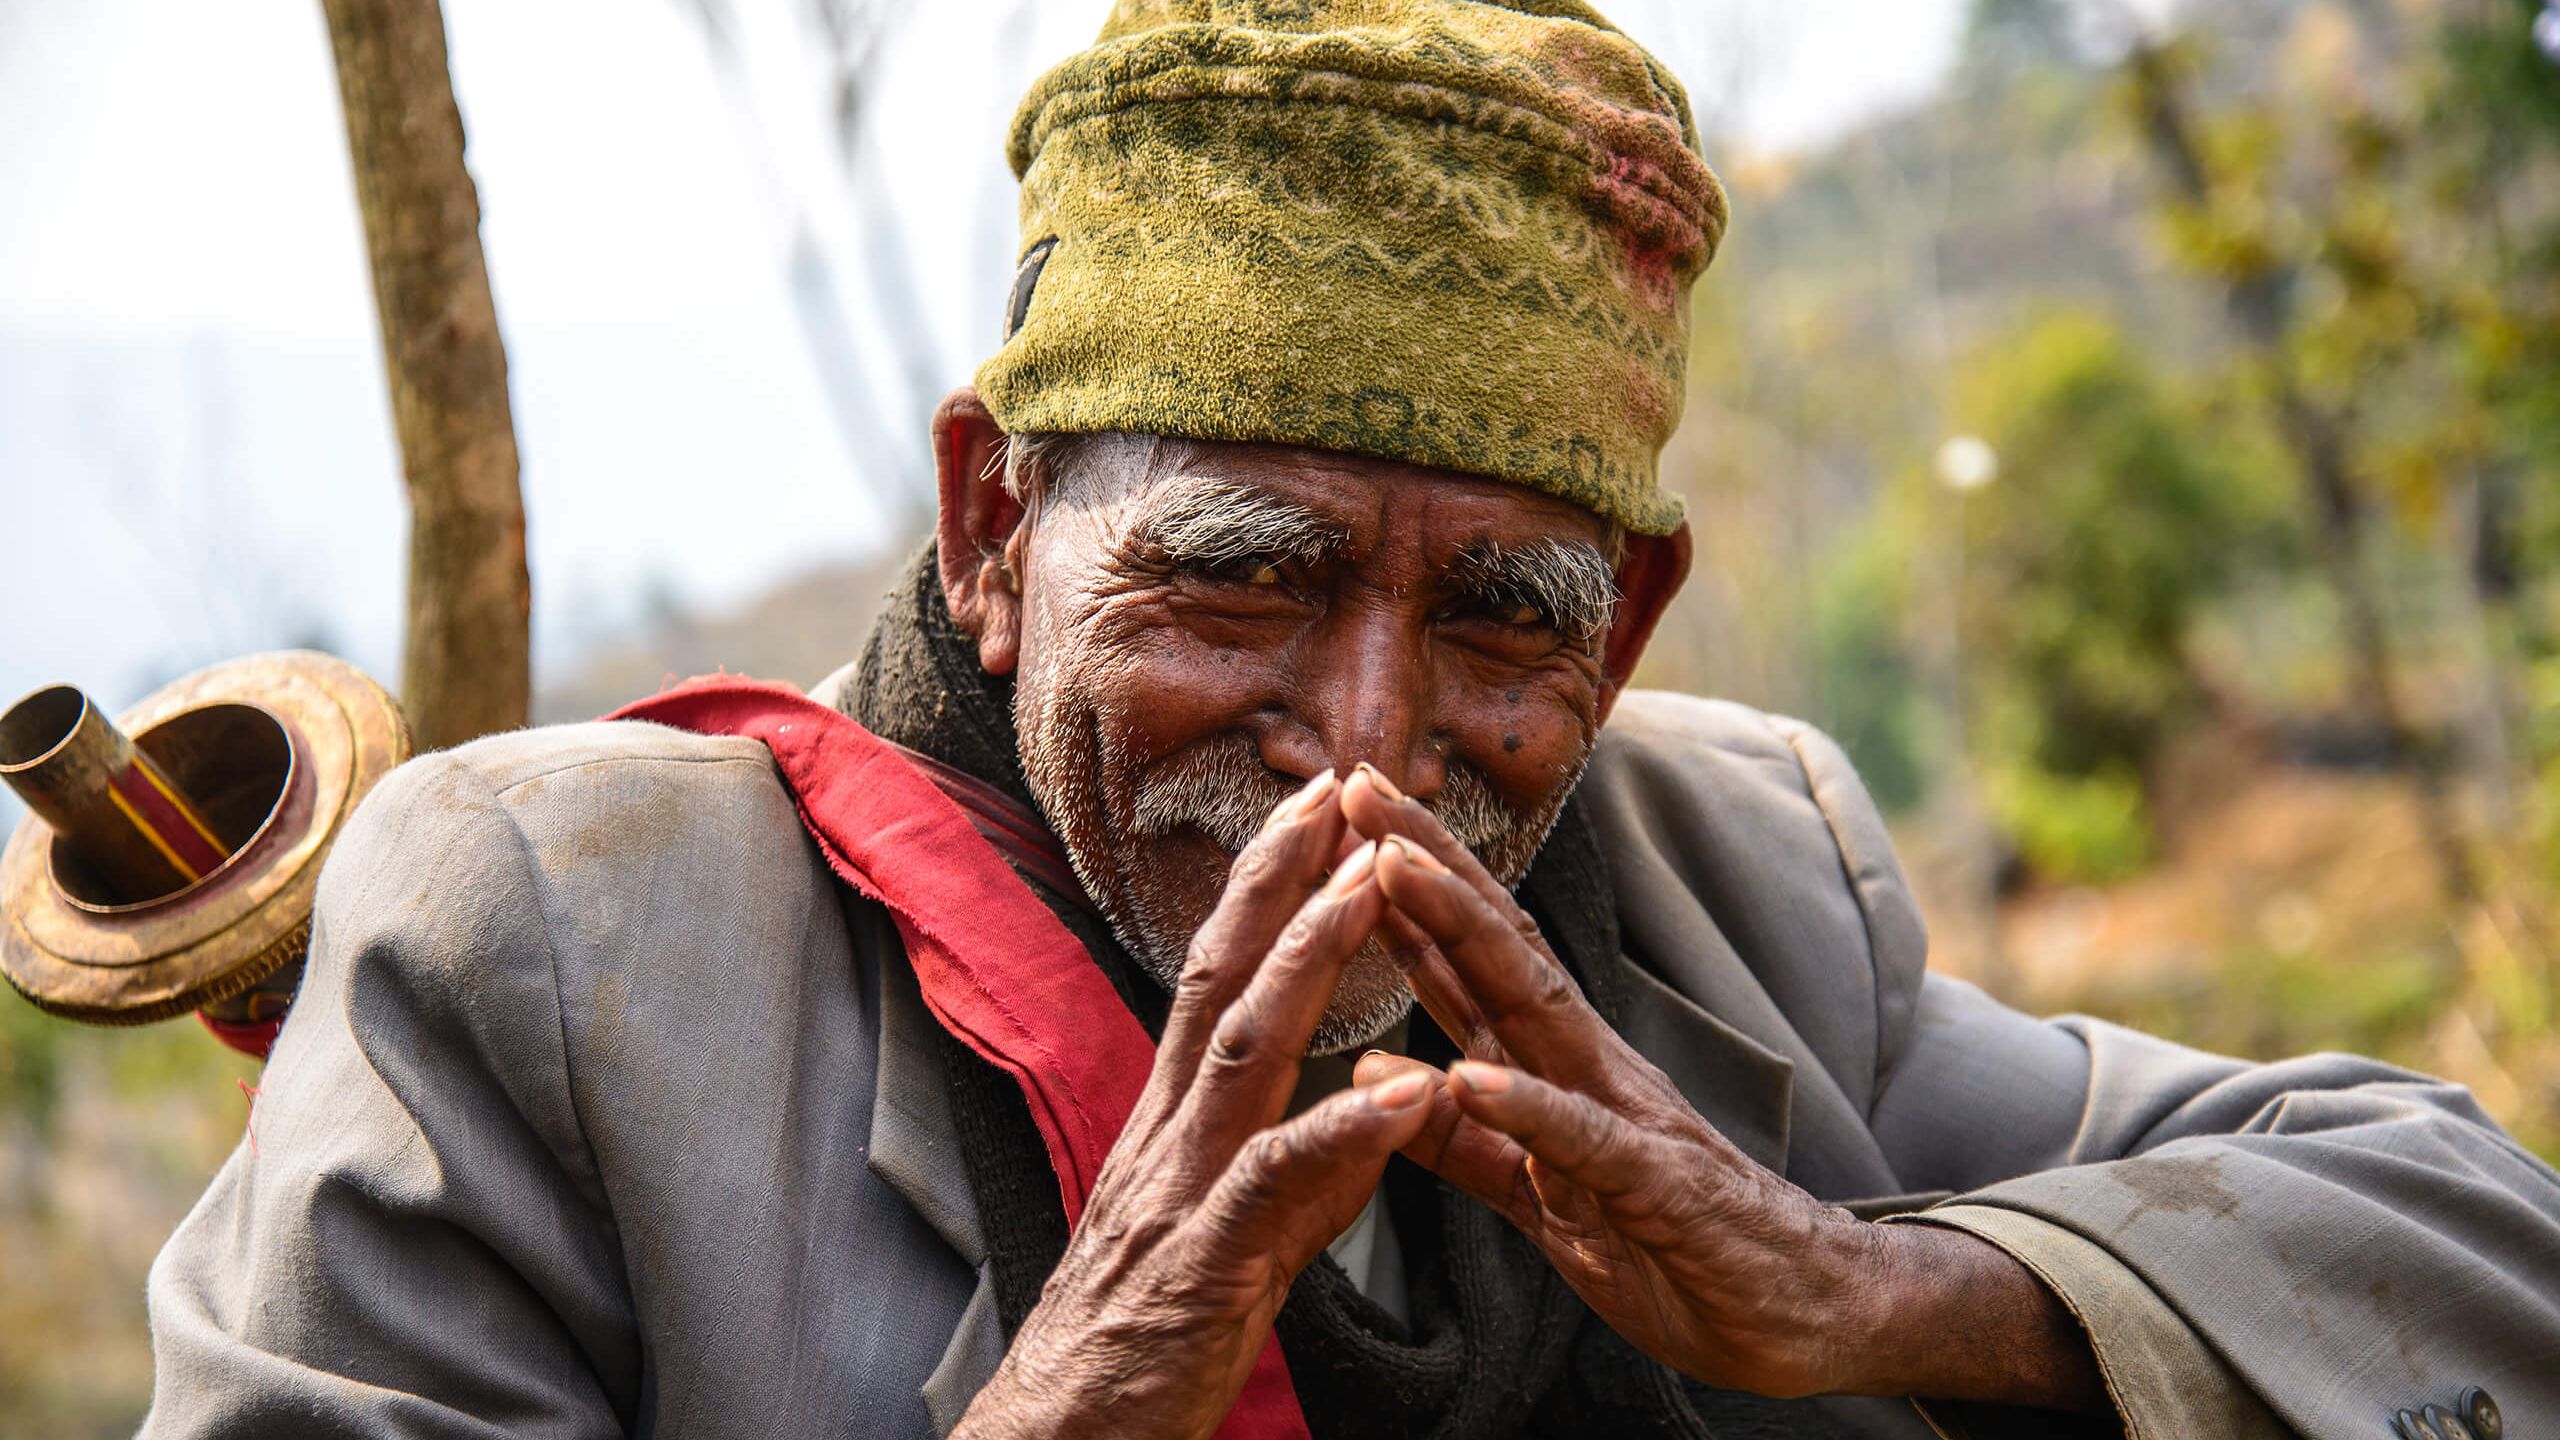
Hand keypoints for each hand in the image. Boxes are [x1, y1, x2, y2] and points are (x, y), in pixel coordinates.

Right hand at [954, 770, 1436, 1439]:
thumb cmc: (1143, 1348)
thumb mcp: (1237, 1241)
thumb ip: (1310, 1174)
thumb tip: (1375, 1111)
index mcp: (1179, 1124)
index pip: (1224, 977)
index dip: (1269, 888)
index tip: (1318, 809)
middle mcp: (1171, 1136)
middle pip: (1224, 979)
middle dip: (1282, 877)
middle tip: (1338, 786)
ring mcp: (1182, 1194)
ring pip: (1245, 1052)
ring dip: (1310, 960)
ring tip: (1372, 885)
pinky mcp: (1203, 1268)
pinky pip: (1275, 1188)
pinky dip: (1341, 1136)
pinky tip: (1404, 1099)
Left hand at [1342, 766, 2104, 1411]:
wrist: (1808, 1312)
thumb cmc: (1674, 1248)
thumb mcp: (1539, 1196)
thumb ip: (1457, 1140)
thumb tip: (1367, 1077)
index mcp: (1556, 1067)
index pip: (1469, 955)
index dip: (1402, 884)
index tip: (1340, 809)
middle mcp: (1589, 1067)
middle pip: (1493, 944)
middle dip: (1422, 861)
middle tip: (1355, 780)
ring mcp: (1626, 1117)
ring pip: (1532, 1008)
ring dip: (1459, 933)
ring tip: (1390, 869)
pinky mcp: (1659, 1189)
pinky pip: (1585, 1144)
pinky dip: (1529, 1107)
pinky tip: (1471, 1073)